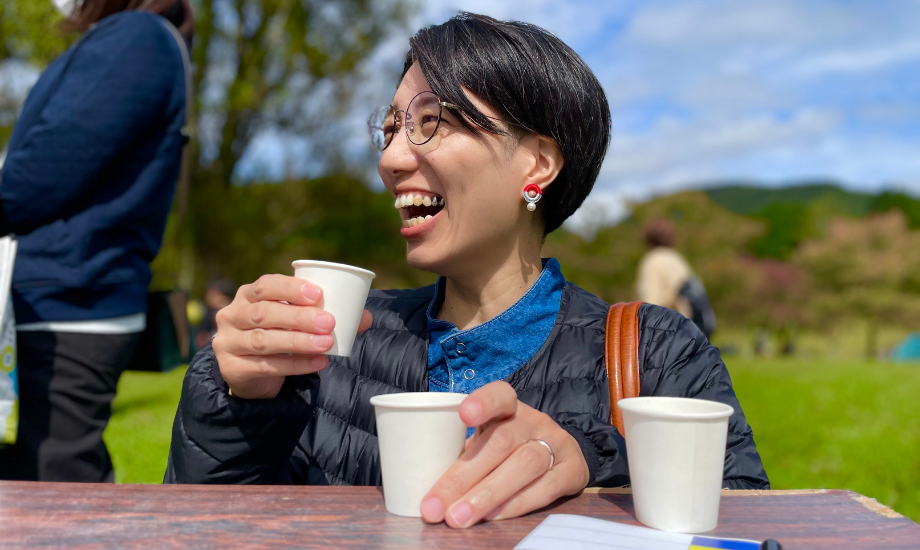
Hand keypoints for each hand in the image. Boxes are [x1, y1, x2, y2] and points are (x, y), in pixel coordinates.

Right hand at [211, 274, 372, 399]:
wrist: (251, 374)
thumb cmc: (278, 336)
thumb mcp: (296, 323)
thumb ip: (327, 316)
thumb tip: (365, 317)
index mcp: (248, 295)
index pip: (265, 285)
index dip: (290, 288)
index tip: (317, 294)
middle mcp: (233, 315)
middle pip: (263, 313)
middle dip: (298, 317)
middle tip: (328, 322)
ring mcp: (229, 342)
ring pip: (263, 340)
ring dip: (298, 341)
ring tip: (327, 343)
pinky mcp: (233, 368)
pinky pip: (266, 365)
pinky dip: (295, 364)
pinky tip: (318, 362)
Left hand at [420, 381, 589, 527]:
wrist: (563, 456)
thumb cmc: (510, 449)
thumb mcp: (488, 440)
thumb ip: (465, 455)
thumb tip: (428, 491)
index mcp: (508, 407)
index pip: (499, 395)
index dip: (483, 402)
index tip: (464, 415)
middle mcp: (533, 421)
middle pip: (501, 442)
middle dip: (463, 477)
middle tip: (436, 507)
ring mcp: (555, 443)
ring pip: (524, 465)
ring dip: (486, 495)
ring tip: (459, 518)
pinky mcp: (571, 470)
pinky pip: (544, 489)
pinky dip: (515, 505)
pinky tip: (492, 517)